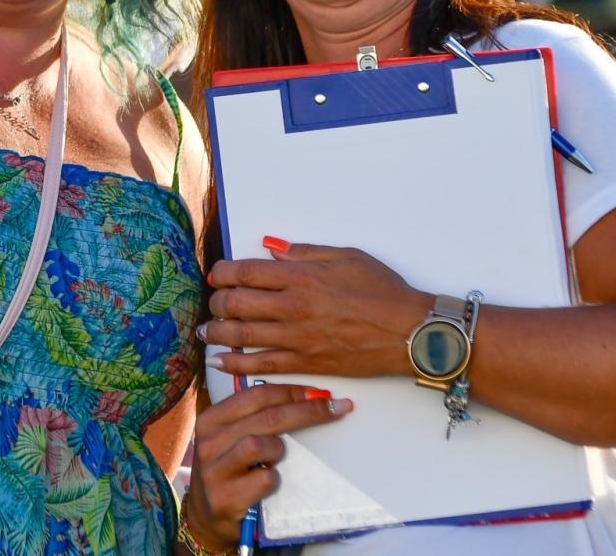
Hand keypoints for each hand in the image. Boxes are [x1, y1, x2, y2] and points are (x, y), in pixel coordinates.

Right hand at [180, 383, 347, 551]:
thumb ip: (255, 418)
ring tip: (277, 460)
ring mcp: (214, 471)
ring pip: (259, 445)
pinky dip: (274, 480)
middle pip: (266, 417)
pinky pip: (263, 480)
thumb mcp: (232, 439)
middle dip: (306, 411)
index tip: (320, 393)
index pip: (257, 395)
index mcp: (212, 419)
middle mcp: (208, 441)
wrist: (208, 518)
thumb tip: (306, 397)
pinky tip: (269, 484)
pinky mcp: (225, 498)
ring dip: (279, 450)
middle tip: (335, 408)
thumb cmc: (230, 472)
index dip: (292, 391)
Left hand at [201, 241, 427, 378]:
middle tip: (213, 302)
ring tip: (206, 330)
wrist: (409, 331)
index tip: (216, 275)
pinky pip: (261, 366)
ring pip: (241, 336)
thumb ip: (303, 252)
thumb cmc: (383, 291)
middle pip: (236, 304)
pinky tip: (221, 361)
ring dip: (217, 332)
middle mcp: (293, 307)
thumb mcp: (345, 257)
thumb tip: (270, 247)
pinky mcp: (306, 363)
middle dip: (217, 302)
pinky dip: (236, 365)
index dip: (222, 273)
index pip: (245, 272)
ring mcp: (297, 338)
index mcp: (301, 277)